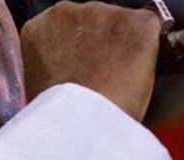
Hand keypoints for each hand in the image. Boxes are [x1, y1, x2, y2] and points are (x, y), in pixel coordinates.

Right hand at [20, 1, 161, 120]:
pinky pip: (147, 29)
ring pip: (118, 24)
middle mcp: (67, 12)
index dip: (75, 51)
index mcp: (37, 29)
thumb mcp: (36, 88)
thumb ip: (50, 66)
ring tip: (116, 80)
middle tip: (99, 77)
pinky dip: (146, 49)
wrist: (80, 123)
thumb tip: (66, 71)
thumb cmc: (57, 117)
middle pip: (91, 21)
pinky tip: (134, 75)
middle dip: (97, 44)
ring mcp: (104, 13)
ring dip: (120, 45)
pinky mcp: (137, 22)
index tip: (80, 68)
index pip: (62, 29)